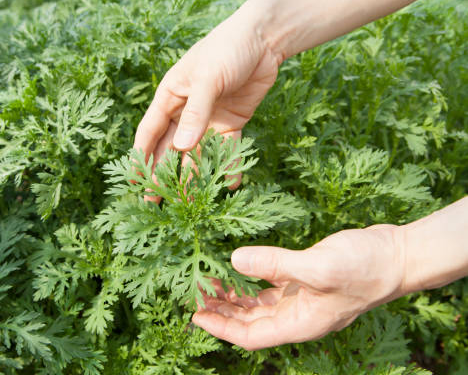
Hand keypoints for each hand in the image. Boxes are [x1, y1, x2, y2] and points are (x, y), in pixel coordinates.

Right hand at [133, 1, 282, 193]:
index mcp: (170, 97)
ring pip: (197, 154)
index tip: (133, 181)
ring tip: (190, 201)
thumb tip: (182, 147)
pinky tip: (228, 184)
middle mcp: (186, 112)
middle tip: (153, 202)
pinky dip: (227, 166)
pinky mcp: (232, 124)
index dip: (140, 157)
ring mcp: (209, 120)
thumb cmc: (226, 48)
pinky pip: (226, 150)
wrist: (264, 39)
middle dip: (161, 175)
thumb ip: (196, 113)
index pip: (150, 132)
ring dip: (193, 176)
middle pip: (169, 149)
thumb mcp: (207, 78)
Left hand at [192, 225, 406, 349]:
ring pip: (258, 305)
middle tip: (195, 293)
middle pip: (249, 321)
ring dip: (234, 296)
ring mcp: (301, 299)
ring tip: (209, 280)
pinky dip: (252, 280)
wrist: (397, 255)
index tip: (195, 315)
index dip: (221, 327)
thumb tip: (234, 260)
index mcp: (300, 324)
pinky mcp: (305, 280)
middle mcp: (297, 316)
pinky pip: (270, 286)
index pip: (250, 336)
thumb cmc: (365, 268)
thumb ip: (275, 264)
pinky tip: (238, 268)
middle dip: (221, 310)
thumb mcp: (317, 266)